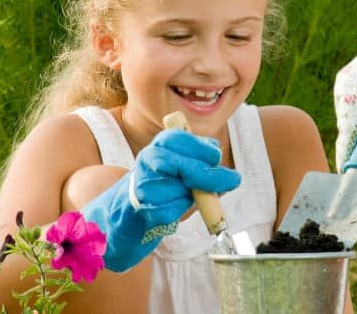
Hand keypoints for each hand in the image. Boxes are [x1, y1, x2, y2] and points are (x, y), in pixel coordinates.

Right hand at [80, 129, 240, 271]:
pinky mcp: (137, 212)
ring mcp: (139, 186)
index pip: (177, 138)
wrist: (122, 219)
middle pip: (177, 163)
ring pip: (175, 190)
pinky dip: (177, 214)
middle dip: (207, 174)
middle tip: (234, 180)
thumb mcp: (183, 173)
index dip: (201, 147)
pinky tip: (172, 214)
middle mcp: (145, 162)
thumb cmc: (162, 192)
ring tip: (188, 200)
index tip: (217, 157)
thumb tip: (228, 175)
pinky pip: (167, 212)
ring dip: (191, 198)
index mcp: (158, 147)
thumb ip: (203, 167)